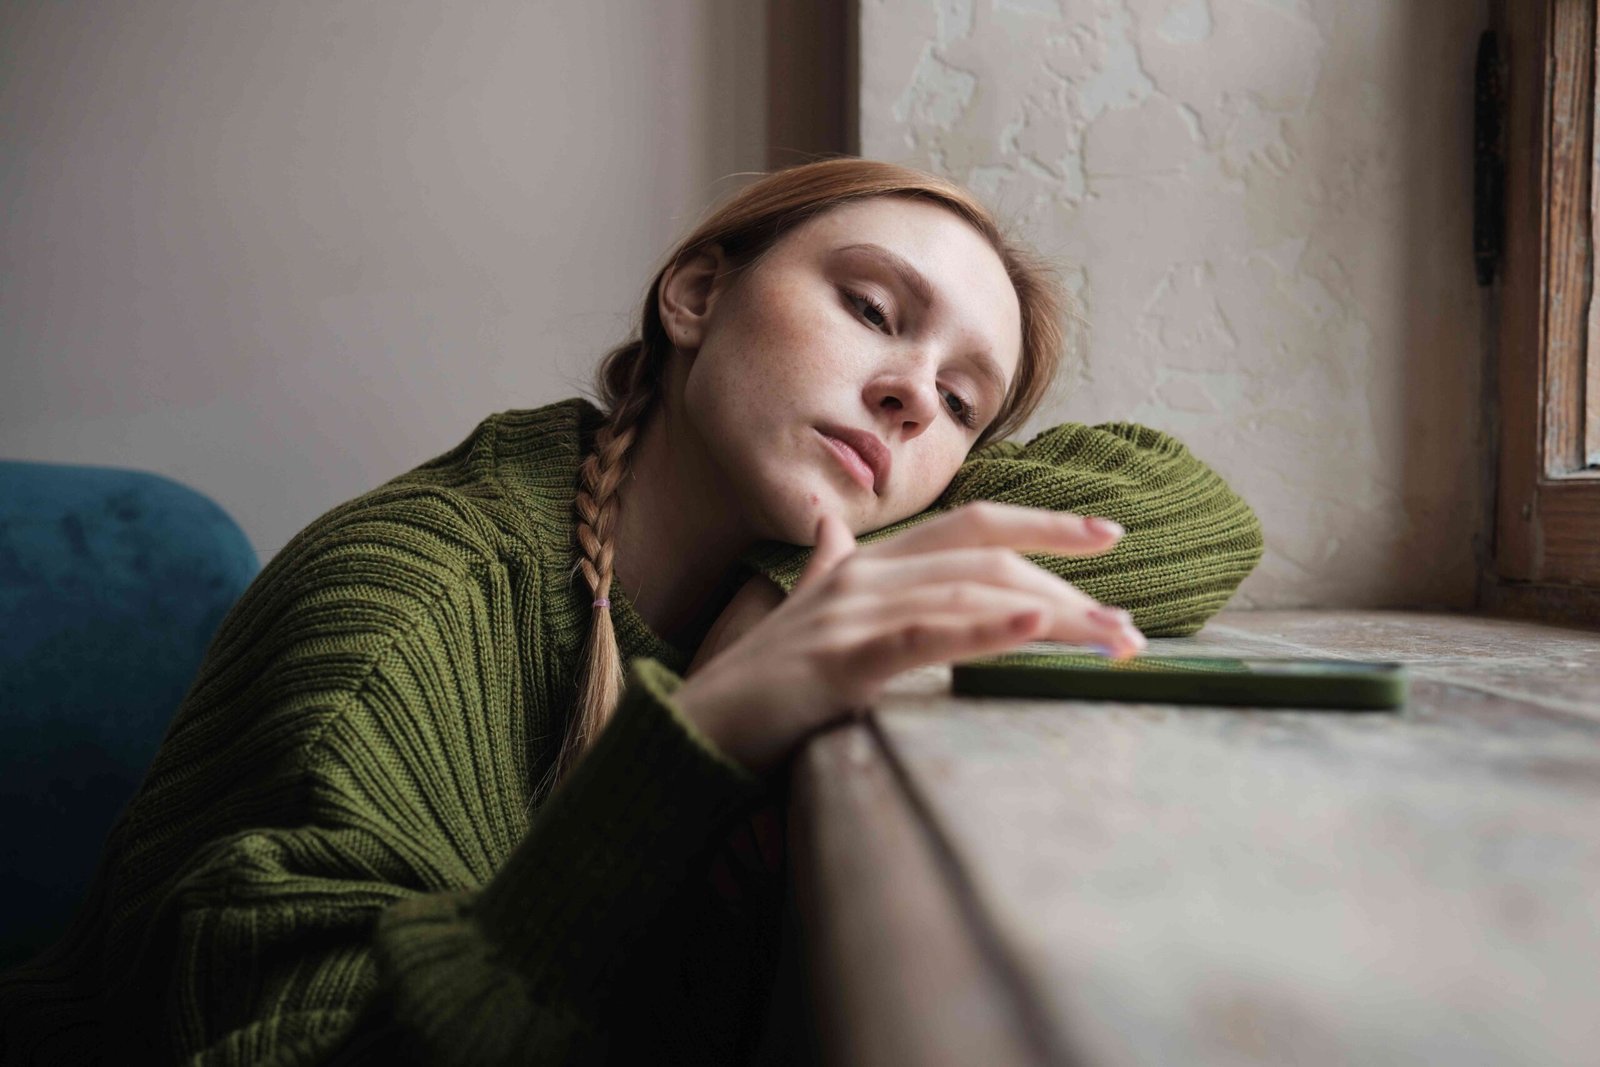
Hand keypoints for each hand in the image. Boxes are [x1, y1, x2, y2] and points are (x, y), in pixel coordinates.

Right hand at [673, 501, 1145, 774]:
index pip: (969, 524)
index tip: (1108, 535)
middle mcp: (865, 574)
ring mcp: (851, 613)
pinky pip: (924, 634)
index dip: (1041, 521)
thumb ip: (826, 560)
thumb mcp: (802, 607)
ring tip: (1112, 641)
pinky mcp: (842, 660)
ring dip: (1052, 614)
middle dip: (1068, 588)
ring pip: (970, 594)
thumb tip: (826, 518)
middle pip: (986, 558)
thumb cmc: (760, 679)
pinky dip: (985, 626)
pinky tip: (1034, 623)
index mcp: (867, 561)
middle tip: (1131, 631)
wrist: (697, 729)